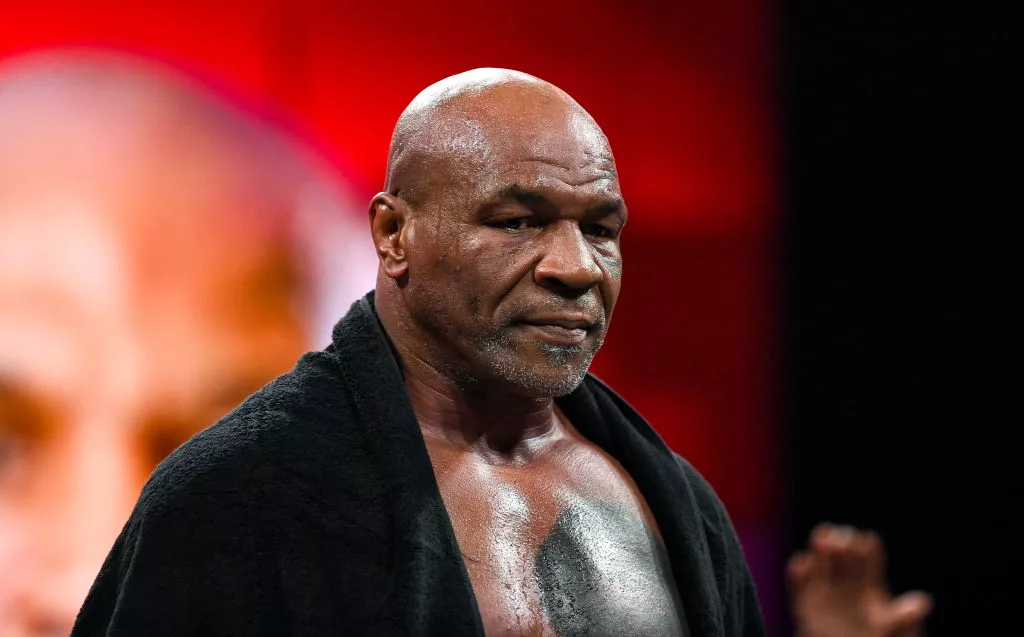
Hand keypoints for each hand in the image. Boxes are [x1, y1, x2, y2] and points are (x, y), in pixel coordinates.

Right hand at [787, 523, 932, 636]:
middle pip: (842, 556)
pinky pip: (798, 584)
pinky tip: (801, 563)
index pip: (867, 558)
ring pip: (820, 564)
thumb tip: (924, 602)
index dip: (866, 549)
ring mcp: (823, 591)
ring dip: (819, 550)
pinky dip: (798, 573)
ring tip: (823, 536)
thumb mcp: (890, 631)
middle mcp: (845, 583)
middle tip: (842, 535)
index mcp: (869, 585)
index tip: (866, 541)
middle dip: (841, 543)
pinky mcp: (803, 604)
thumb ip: (902, 617)